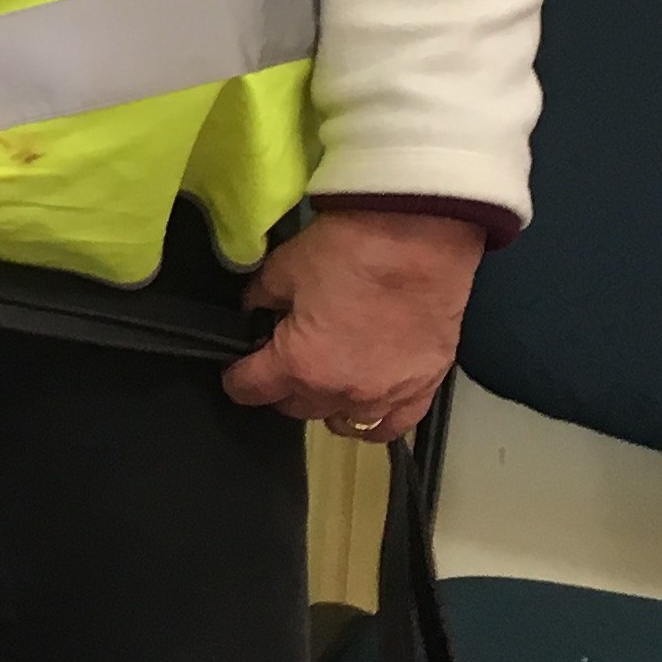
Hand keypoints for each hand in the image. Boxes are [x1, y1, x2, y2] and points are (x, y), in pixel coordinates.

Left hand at [222, 210, 482, 443]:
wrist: (423, 235)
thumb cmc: (352, 249)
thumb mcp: (284, 266)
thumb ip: (261, 297)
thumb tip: (254, 309)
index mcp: (299, 365)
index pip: (250, 390)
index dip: (237, 377)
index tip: (237, 368)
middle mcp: (341, 392)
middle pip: (295, 407)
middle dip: (282, 387)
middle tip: (283, 359)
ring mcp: (386, 395)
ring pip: (341, 419)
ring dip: (326, 403)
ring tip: (325, 379)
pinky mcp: (424, 387)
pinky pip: (392, 425)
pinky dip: (373, 420)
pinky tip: (366, 404)